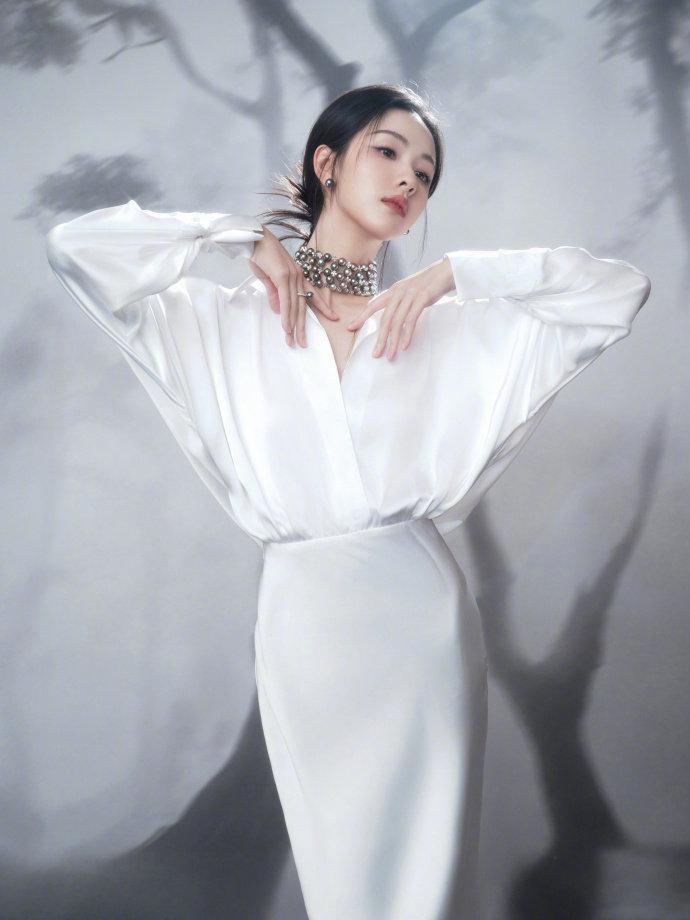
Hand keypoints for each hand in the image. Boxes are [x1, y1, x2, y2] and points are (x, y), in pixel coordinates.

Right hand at [248, 226, 338, 346]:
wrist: (254, 238)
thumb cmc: (261, 255)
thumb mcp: (268, 278)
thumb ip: (274, 293)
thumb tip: (276, 310)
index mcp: (297, 276)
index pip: (312, 294)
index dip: (323, 307)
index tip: (333, 317)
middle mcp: (298, 276)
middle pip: (303, 306)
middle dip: (303, 326)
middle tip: (303, 343)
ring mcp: (292, 276)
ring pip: (295, 306)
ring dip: (293, 326)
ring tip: (293, 341)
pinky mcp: (282, 276)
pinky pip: (286, 300)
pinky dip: (286, 315)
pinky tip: (286, 327)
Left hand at [346, 256, 454, 359]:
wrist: (446, 271)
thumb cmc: (428, 284)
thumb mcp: (409, 291)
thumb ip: (398, 301)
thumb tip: (391, 316)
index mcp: (393, 290)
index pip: (373, 305)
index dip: (361, 316)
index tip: (350, 328)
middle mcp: (398, 292)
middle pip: (385, 319)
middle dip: (380, 338)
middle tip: (375, 354)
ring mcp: (410, 295)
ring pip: (397, 322)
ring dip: (392, 341)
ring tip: (390, 355)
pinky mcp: (422, 298)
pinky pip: (411, 319)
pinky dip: (406, 334)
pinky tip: (404, 346)